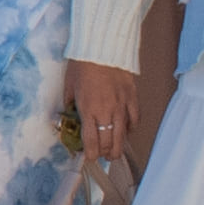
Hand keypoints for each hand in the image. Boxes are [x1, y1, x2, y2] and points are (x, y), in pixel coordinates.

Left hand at [60, 59, 147, 173]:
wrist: (102, 47)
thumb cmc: (82, 64)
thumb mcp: (68, 85)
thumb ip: (70, 104)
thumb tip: (70, 116)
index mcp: (88, 110)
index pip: (91, 141)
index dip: (91, 153)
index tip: (90, 157)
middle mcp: (106, 111)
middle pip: (108, 142)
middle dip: (104, 153)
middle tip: (102, 156)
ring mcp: (121, 106)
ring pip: (122, 135)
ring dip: (118, 147)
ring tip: (114, 153)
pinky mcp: (132, 98)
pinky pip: (135, 119)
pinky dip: (131, 128)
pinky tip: (127, 131)